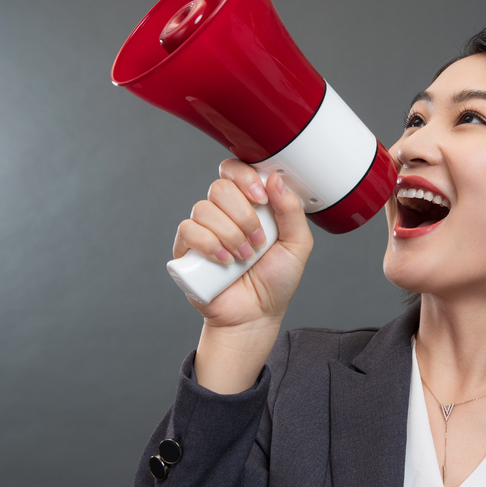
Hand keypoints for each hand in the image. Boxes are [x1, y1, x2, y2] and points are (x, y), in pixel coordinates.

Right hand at [172, 159, 313, 391]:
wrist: (256, 316)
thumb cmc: (276, 281)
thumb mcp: (298, 245)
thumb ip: (292, 210)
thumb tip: (275, 179)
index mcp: (250, 204)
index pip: (236, 170)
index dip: (246, 177)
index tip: (261, 198)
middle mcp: (225, 213)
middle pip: (220, 187)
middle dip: (244, 215)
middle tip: (259, 240)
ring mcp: (204, 229)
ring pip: (205, 208)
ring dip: (230, 234)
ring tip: (245, 257)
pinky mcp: (187, 249)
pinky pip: (188, 230)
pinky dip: (209, 244)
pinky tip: (224, 261)